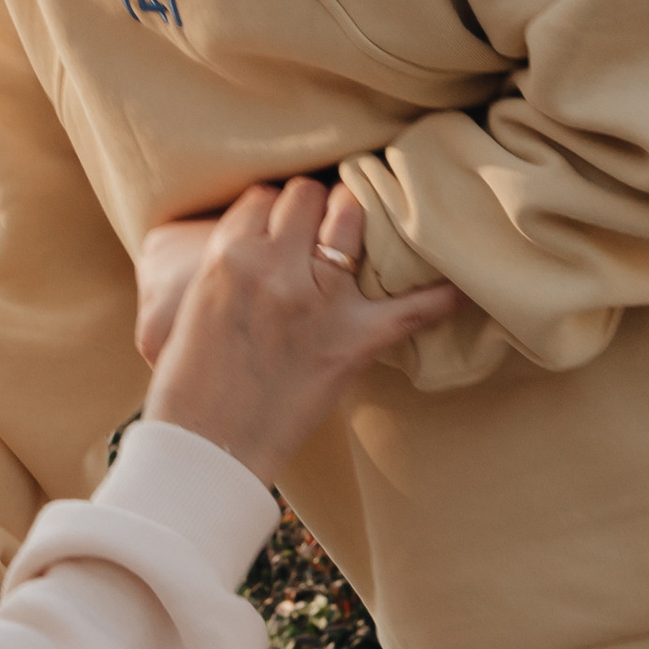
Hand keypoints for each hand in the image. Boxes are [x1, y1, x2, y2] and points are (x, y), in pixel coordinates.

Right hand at [140, 178, 459, 479]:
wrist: (203, 451)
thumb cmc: (185, 389)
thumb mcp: (188, 309)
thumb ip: (225, 268)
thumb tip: (251, 247)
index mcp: (225, 256)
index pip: (264, 197)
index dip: (277, 207)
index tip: (285, 221)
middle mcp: (272, 267)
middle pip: (307, 196)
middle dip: (316, 204)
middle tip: (323, 224)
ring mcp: (316, 302)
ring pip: (350, 219)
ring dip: (357, 221)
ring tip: (364, 233)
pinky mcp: (351, 342)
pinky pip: (412, 307)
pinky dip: (441, 294)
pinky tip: (462, 281)